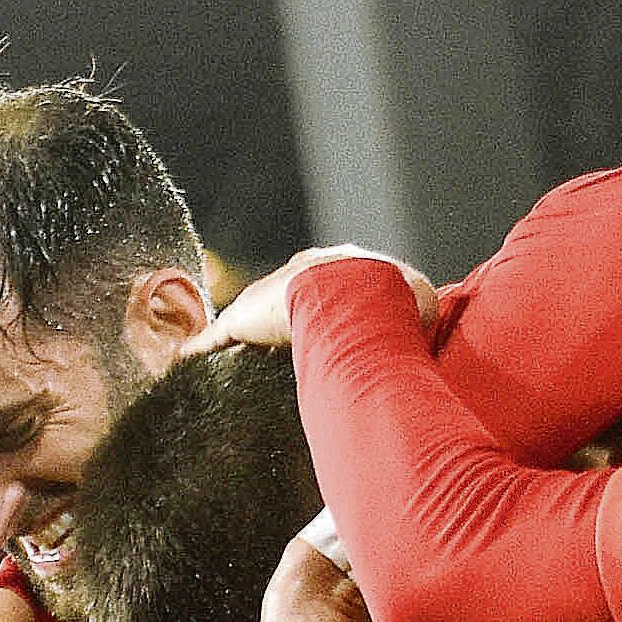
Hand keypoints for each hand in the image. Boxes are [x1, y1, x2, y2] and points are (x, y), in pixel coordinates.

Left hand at [186, 245, 435, 357]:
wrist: (361, 291)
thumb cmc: (396, 300)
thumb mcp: (418, 304)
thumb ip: (417, 317)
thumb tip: (435, 333)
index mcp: (345, 263)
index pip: (329, 281)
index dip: (327, 298)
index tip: (325, 315)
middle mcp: (304, 270)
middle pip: (286, 290)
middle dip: (280, 308)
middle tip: (277, 331)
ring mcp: (273, 292)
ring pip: (251, 311)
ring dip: (242, 328)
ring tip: (230, 344)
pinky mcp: (245, 318)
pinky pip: (219, 336)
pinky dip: (203, 346)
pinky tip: (187, 357)